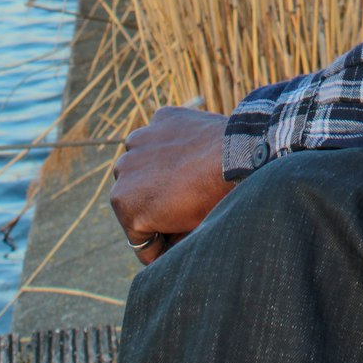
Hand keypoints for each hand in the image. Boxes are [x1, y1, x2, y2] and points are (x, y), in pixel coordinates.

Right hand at [111, 106, 233, 264]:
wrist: (238, 158)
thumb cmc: (212, 200)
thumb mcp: (187, 232)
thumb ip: (168, 241)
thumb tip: (165, 245)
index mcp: (123, 202)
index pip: (137, 235)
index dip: (159, 245)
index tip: (175, 243)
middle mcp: (123, 168)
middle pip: (137, 195)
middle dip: (155, 205)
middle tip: (184, 207)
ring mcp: (140, 139)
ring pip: (144, 161)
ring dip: (158, 169)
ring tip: (187, 176)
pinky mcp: (162, 118)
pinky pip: (163, 135)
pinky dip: (172, 142)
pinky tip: (192, 151)